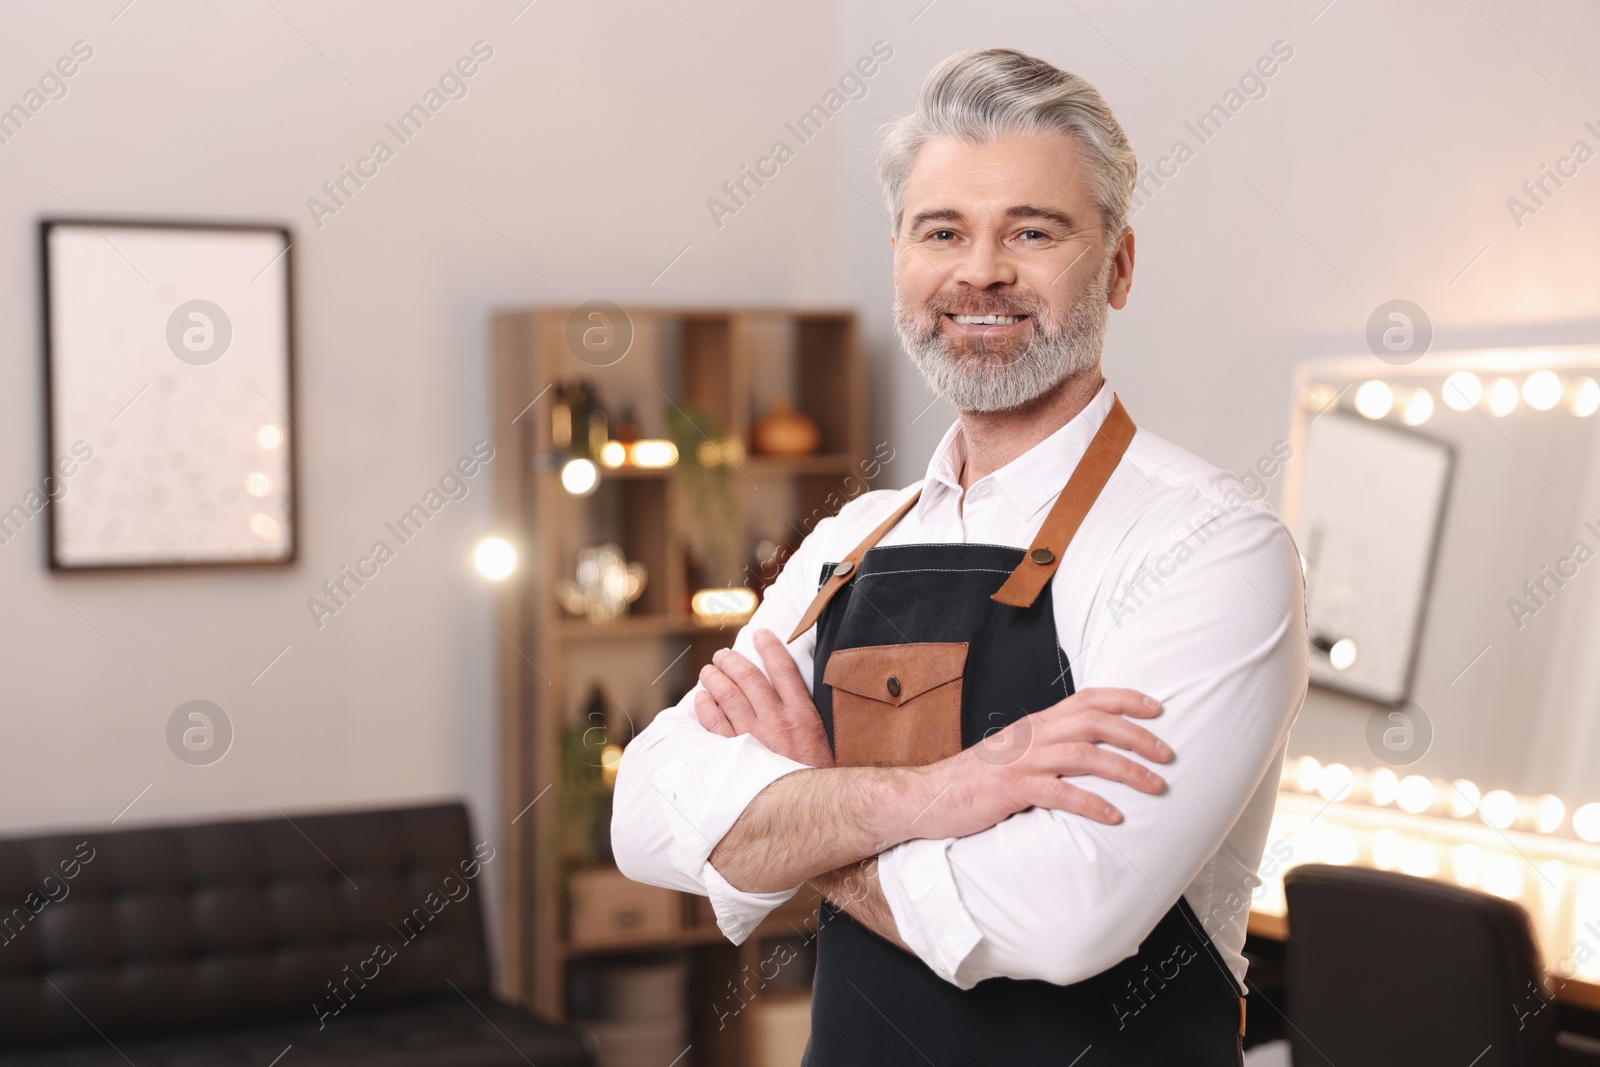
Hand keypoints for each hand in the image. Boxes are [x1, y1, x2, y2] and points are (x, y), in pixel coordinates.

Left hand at [695, 628, 835, 767]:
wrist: (813, 812)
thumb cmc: (819, 777)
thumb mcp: (824, 742)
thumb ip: (808, 716)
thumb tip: (794, 690)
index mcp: (803, 717)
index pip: (784, 671)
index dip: (771, 648)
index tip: (760, 634)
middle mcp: (777, 724)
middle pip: (749, 680)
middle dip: (733, 661)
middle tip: (723, 655)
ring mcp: (754, 740)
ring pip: (728, 697)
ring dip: (715, 679)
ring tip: (709, 670)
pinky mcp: (736, 757)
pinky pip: (714, 725)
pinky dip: (705, 708)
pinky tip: (702, 699)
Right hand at [906, 688, 1171, 840]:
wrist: (925, 797)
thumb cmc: (974, 781)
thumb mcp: (1015, 756)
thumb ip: (1048, 750)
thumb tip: (1090, 755)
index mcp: (1036, 724)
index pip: (1088, 699)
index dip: (1125, 699)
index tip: (1158, 708)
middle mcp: (1032, 735)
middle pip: (1094, 722)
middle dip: (1137, 735)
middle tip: (1169, 754)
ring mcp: (1021, 761)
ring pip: (1085, 754)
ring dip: (1126, 769)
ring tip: (1156, 786)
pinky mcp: (1010, 790)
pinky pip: (1059, 792)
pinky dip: (1091, 803)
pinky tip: (1114, 816)